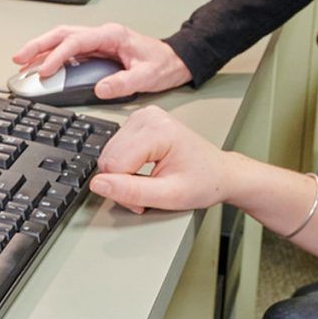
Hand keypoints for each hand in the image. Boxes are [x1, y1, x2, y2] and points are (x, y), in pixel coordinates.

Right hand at [13, 22, 191, 100]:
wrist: (174, 60)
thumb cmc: (163, 64)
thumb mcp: (146, 76)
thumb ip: (124, 82)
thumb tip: (101, 89)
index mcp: (111, 35)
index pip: (76, 41)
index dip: (57, 55)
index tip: (45, 71)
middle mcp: (101, 35)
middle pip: (61, 34)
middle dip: (38, 45)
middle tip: (19, 58)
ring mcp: (97, 42)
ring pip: (61, 40)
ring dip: (41, 50)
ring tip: (22, 63)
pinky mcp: (96, 51)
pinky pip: (68, 51)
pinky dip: (52, 57)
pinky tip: (42, 68)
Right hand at [89, 106, 230, 213]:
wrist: (219, 172)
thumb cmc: (203, 181)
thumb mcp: (169, 196)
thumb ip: (131, 191)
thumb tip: (98, 184)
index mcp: (157, 130)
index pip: (114, 164)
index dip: (123, 191)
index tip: (143, 201)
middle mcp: (147, 117)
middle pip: (109, 158)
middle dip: (122, 183)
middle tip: (147, 194)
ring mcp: (141, 117)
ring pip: (109, 155)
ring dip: (122, 176)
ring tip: (148, 183)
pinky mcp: (137, 123)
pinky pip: (115, 150)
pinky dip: (124, 167)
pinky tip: (143, 171)